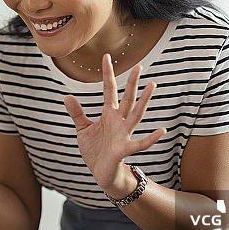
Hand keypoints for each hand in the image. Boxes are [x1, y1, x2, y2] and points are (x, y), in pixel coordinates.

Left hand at [63, 55, 164, 192]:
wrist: (101, 173)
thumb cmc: (95, 150)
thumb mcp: (83, 129)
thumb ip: (77, 113)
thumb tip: (67, 96)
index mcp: (109, 114)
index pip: (110, 90)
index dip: (108, 74)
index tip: (106, 57)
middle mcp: (119, 121)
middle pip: (127, 98)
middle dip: (132, 83)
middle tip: (139, 66)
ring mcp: (124, 134)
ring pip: (136, 114)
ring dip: (144, 101)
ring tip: (152, 85)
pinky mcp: (124, 149)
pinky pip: (140, 144)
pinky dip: (150, 138)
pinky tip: (161, 131)